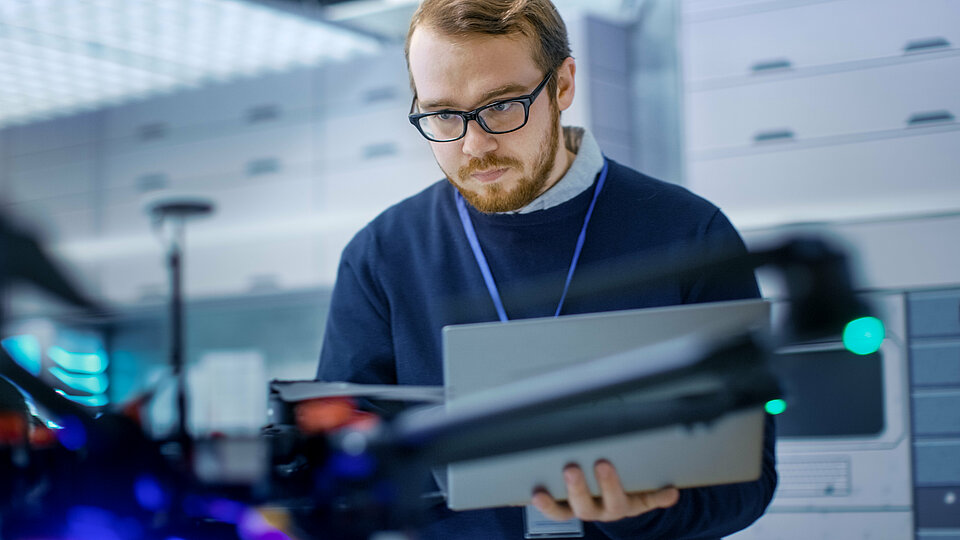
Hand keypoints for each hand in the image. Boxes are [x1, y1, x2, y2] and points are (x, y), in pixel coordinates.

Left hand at [530, 460, 679, 521]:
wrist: (617, 508)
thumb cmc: (629, 493)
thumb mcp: (645, 495)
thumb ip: (656, 494)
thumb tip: (672, 492)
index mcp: (617, 506)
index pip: (614, 498)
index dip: (609, 484)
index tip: (604, 464)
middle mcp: (595, 511)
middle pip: (584, 505)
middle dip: (577, 488)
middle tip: (571, 469)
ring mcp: (575, 510)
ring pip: (561, 512)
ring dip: (549, 504)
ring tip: (539, 494)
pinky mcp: (560, 508)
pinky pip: (546, 508)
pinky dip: (535, 504)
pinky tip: (523, 496)